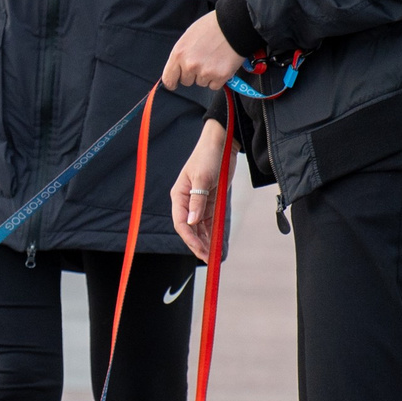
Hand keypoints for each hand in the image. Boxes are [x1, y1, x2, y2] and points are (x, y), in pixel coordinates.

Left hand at [162, 10, 245, 92]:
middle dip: (193, 74)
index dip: (172, 82)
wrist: (234, 24)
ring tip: (214, 59)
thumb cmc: (212, 27)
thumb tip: (178, 67)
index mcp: (179, 54)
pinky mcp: (220, 76)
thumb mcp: (188, 37)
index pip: (168, 79)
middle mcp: (190, 65)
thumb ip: (182, 54)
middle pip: (186, 81)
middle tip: (203, 61)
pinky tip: (222, 64)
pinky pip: (214, 85)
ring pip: (201, 83)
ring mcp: (205, 72)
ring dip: (207, 75)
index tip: (175, 83)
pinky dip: (218, 78)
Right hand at [171, 120, 229, 258]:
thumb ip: (198, 201)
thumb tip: (192, 223)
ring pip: (199, 228)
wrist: (222, 143)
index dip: (189, 237)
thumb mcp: (203, 179)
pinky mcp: (210, 202)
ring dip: (205, 241)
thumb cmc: (208, 156)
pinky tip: (215, 243)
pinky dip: (211, 233)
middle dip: (197, 244)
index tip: (200, 248)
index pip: (181, 222)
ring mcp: (198, 203)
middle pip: (189, 228)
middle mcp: (187, 201)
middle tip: (208, 258)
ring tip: (212, 255)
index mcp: (179, 195)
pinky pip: (209, 222)